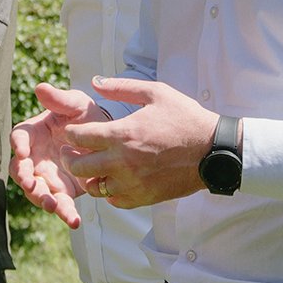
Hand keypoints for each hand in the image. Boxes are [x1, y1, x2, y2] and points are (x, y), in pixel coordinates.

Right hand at [8, 83, 107, 227]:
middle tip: (31, 184)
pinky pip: (59, 204)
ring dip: (42, 199)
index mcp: (33, 133)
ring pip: (36, 191)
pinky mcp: (62, 191)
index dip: (18, 144)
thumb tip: (40, 87)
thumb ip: (60, 99)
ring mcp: (46, 176)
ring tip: (53, 206)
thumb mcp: (77, 104)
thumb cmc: (85, 116)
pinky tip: (74, 220)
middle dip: (24, 179)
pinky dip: (64, 213)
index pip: (19, 138)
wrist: (106, 138)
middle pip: (21, 170)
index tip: (23, 151)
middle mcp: (35, 157)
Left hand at [63, 77, 219, 207]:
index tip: (73, 131)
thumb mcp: (155, 93)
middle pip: (78, 167)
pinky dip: (109, 192)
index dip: (70, 133)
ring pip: (94, 187)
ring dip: (89, 177)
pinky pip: (114, 201)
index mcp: (123, 134)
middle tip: (71, 152)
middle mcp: (123, 162)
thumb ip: (121, 87)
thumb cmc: (185, 118)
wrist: (213, 150)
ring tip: (94, 166)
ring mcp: (133, 183)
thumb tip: (95, 82)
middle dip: (70, 158)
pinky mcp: (143, 197)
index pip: (79, 137)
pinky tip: (114, 179)